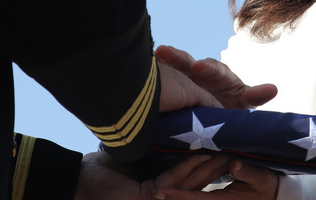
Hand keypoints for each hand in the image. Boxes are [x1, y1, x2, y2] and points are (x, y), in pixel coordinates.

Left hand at [75, 152, 230, 199]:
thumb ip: (163, 144)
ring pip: (193, 179)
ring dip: (210, 163)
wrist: (79, 182)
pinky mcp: (150, 196)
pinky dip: (189, 165)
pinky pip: (175, 179)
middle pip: (201, 178)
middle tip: (237, 144)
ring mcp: (161, 197)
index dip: (213, 159)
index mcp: (167, 183)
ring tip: (227, 147)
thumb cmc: (105, 168)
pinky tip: (202, 152)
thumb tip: (183, 122)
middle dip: (219, 162)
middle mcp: (167, 193)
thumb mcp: (141, 152)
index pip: (196, 173)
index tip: (230, 142)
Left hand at [151, 160, 278, 199]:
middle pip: (187, 199)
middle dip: (168, 194)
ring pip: (189, 194)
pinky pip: (195, 191)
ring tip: (154, 184)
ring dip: (174, 188)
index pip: (193, 199)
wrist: (274, 195)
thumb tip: (234, 164)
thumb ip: (248, 172)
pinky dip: (184, 185)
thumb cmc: (268, 186)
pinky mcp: (212, 197)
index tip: (155, 192)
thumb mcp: (262, 178)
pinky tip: (172, 179)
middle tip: (145, 189)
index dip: (174, 196)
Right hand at [155, 46, 276, 109]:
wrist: (216, 113)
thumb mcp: (243, 101)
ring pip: (175, 65)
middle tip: (166, 53)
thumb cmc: (231, 107)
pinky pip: (164, 74)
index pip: (214, 68)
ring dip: (166, 58)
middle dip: (179, 58)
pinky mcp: (174, 81)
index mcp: (220, 75)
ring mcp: (185, 75)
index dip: (206, 67)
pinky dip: (154, 70)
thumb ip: (255, 95)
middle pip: (188, 62)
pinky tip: (141, 67)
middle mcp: (201, 71)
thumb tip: (274, 89)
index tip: (198, 66)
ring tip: (154, 54)